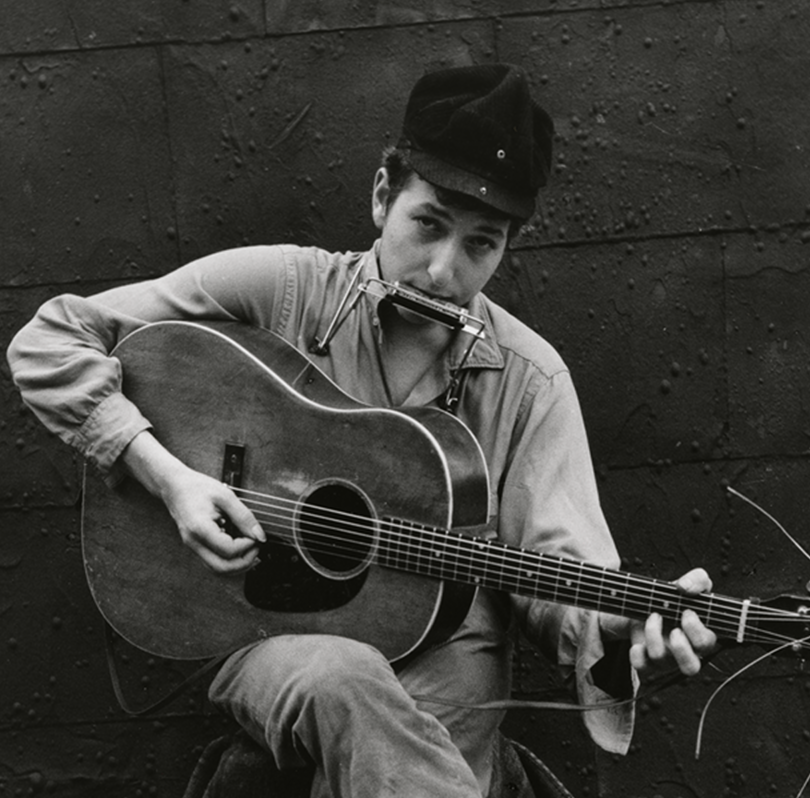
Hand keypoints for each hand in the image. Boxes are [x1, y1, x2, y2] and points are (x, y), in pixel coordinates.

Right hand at [162, 466, 265, 573]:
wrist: (174, 486)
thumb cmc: (196, 487)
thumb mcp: (226, 496)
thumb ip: (244, 517)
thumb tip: (259, 535)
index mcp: (200, 529)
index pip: (228, 550)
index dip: (247, 546)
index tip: (255, 536)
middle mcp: (194, 542)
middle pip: (222, 568)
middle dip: (244, 562)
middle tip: (256, 548)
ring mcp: (193, 546)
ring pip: (217, 569)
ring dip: (237, 566)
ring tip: (251, 551)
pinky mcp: (196, 546)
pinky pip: (213, 562)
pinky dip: (228, 561)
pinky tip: (239, 551)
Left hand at [600, 567, 717, 675]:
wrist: (647, 602)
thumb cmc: (675, 598)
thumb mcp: (691, 583)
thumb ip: (698, 580)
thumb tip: (685, 587)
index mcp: (699, 636)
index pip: (707, 645)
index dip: (697, 630)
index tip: (686, 611)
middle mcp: (684, 651)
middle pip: (691, 668)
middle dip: (680, 646)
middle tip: (673, 627)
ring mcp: (665, 657)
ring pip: (661, 661)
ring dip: (654, 635)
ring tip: (652, 617)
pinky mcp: (645, 658)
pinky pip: (641, 665)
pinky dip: (637, 655)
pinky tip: (638, 641)